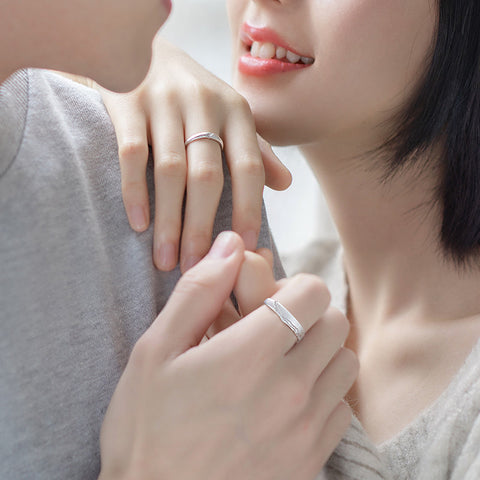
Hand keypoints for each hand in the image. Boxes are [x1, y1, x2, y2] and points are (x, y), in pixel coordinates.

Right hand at [98, 35, 291, 271]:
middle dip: (202, 227)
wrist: (143, 50)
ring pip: (170, 172)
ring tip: (167, 260)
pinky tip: (138, 225)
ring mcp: (164, 102)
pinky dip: (135, 192)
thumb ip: (256, 149)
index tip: (245, 247)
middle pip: (207, 177)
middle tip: (196, 268)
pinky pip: (132, 155)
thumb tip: (285, 184)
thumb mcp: (231, 115)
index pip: (249, 167)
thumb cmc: (195, 96)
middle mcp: (204, 104)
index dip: (250, 209)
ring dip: (169, 221)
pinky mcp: (127, 103)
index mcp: (236, 111)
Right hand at [99, 232, 356, 479]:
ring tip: (284, 364)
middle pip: (336, 324)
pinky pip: (342, 409)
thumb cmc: (147, 428)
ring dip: (321, 353)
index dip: (295, 287)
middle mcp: (288, 389)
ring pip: (345, 364)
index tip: (271, 301)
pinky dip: (324, 395)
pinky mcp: (311, 460)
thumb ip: (198, 291)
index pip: (313, 293)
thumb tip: (230, 244)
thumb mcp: (156, 350)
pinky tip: (288, 402)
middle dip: (311, 316)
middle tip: (277, 330)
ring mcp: (305, 428)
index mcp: (249, 354)